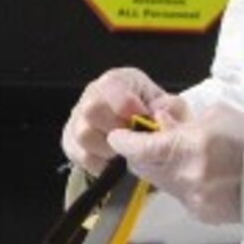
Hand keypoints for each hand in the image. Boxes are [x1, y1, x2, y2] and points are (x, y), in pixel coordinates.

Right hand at [61, 67, 186, 179]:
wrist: (146, 136)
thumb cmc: (156, 119)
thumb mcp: (172, 109)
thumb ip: (171, 108)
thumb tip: (159, 114)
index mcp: (117, 80)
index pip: (112, 86)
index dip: (129, 107)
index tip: (144, 122)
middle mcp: (92, 94)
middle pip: (92, 109)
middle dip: (117, 130)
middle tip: (133, 140)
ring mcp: (78, 118)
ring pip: (84, 134)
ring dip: (109, 149)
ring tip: (124, 151)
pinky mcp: (71, 141)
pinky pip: (80, 155)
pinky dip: (100, 163)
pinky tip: (113, 160)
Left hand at [107, 104, 243, 224]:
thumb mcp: (215, 117)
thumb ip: (182, 122)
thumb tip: (159, 122)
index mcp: (188, 149)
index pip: (139, 149)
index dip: (124, 142)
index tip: (118, 136)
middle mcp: (185, 178)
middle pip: (143, 169)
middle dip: (140, 155)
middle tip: (148, 143)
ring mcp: (193, 200)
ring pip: (160, 183)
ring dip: (162, 169)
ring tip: (183, 156)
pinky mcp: (202, 214)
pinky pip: (180, 196)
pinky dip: (182, 183)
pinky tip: (201, 175)